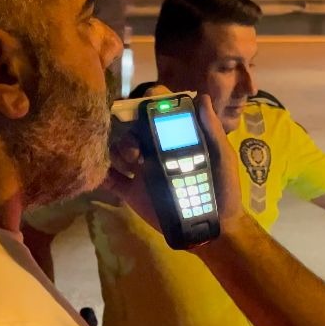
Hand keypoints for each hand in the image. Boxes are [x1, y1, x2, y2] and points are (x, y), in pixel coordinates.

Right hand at [102, 93, 244, 232]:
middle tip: (138, 147)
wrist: (213, 227)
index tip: (147, 105)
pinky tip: (103, 171)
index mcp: (175, 137)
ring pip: (118, 148)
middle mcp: (155, 149)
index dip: (149, 102)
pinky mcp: (131, 192)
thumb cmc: (223, 189)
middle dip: (130, 129)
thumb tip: (202, 98)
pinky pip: (110, 178)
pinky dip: (101, 173)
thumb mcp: (222, 157)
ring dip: (118, 149)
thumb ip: (211, 129)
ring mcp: (141, 170)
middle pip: (132, 127)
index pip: (158, 111)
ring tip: (132, 162)